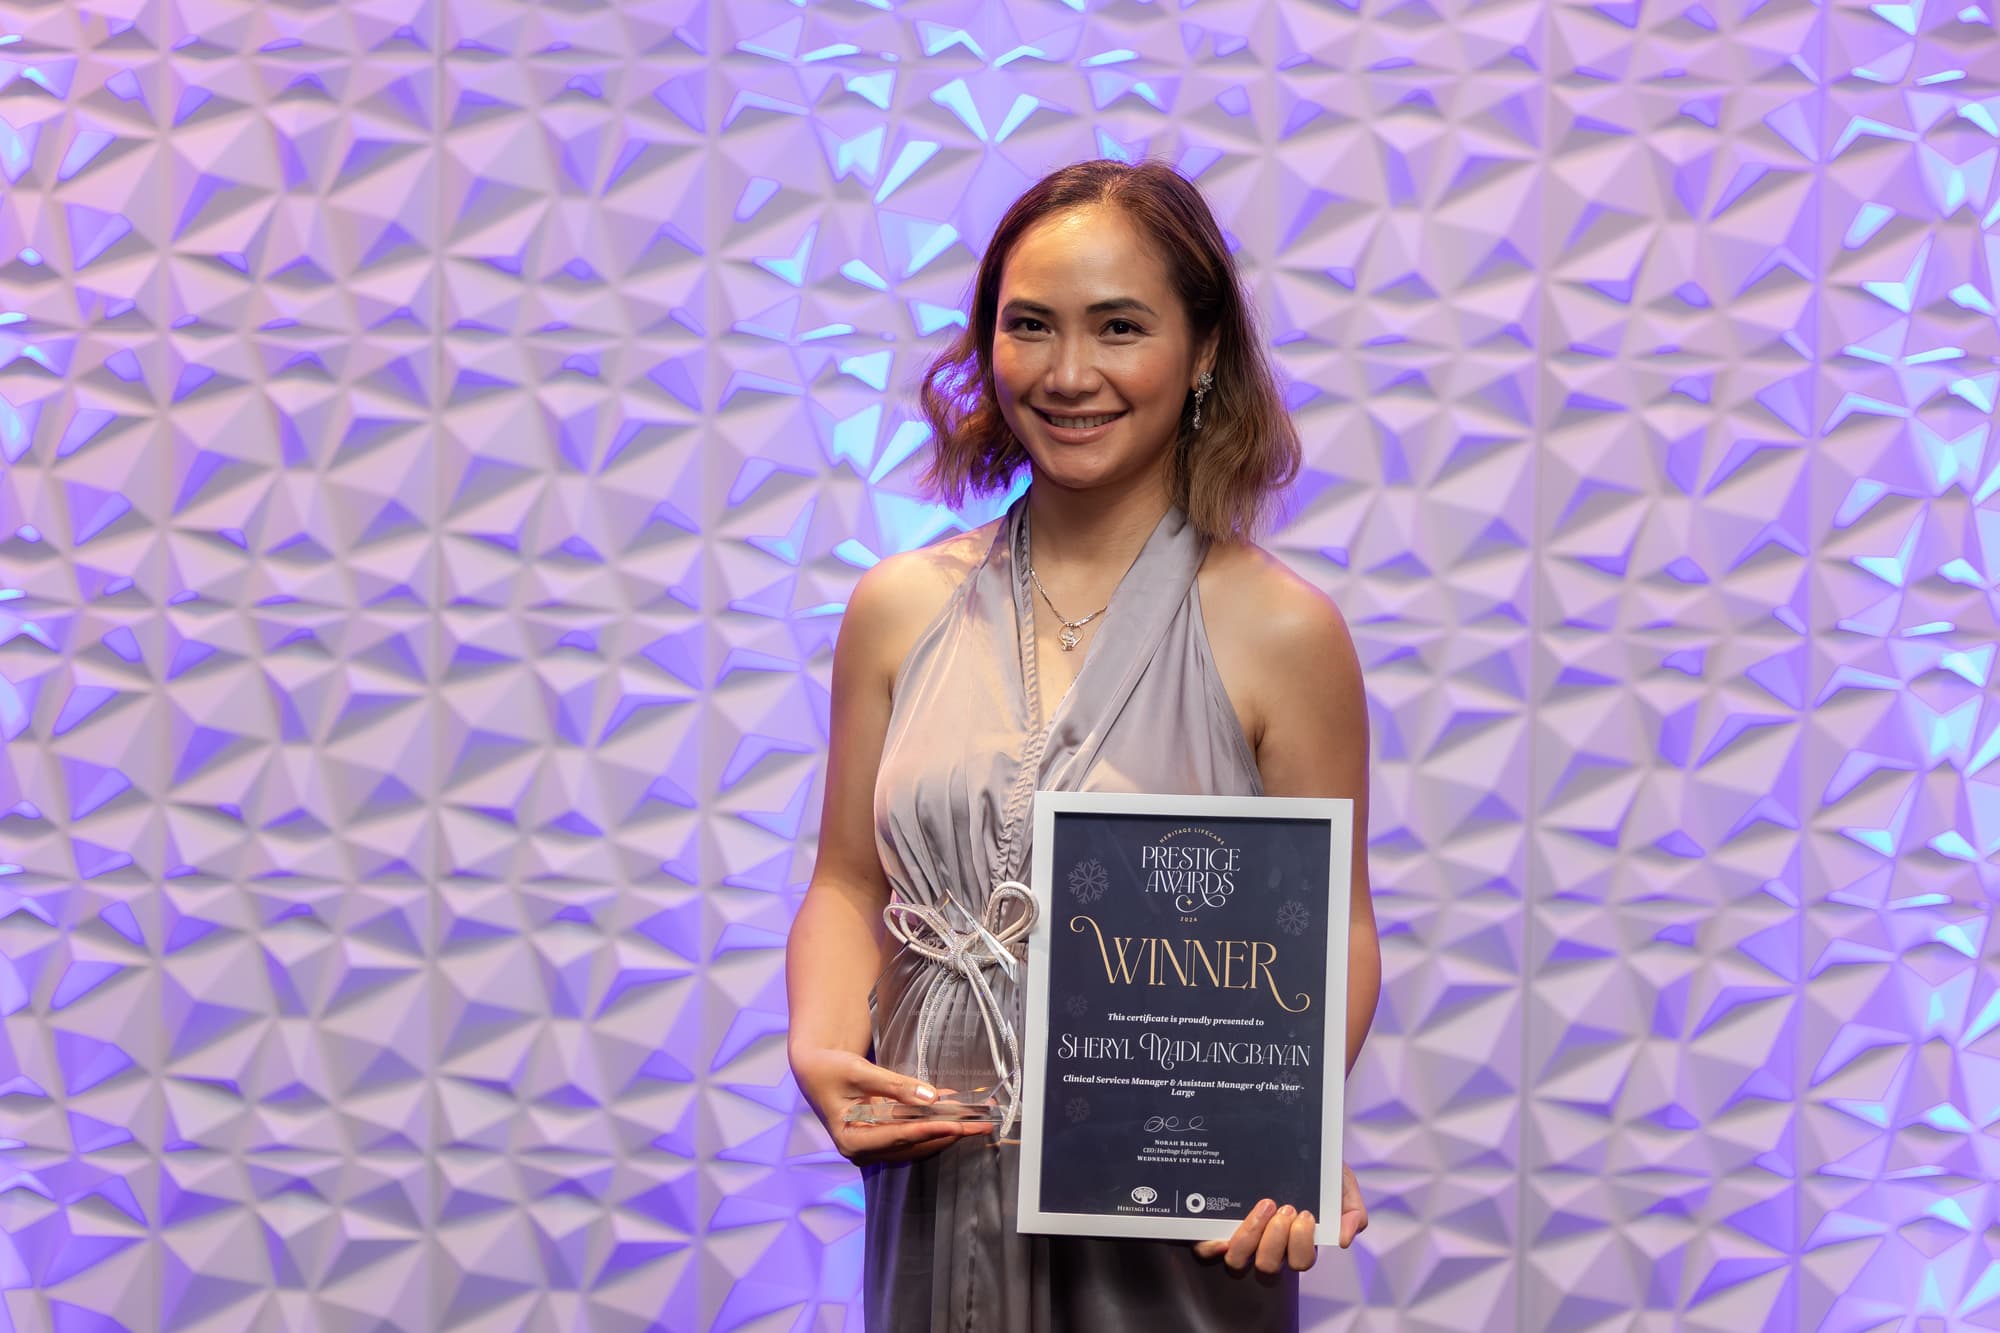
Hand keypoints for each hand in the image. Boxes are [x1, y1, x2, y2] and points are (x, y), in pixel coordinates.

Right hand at [790, 1046, 993, 1165]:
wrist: (815, 1068)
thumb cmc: (829, 1069)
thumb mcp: (859, 1073)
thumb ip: (894, 1085)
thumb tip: (931, 1097)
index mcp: (851, 1141)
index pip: (897, 1137)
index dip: (928, 1131)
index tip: (955, 1126)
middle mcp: (864, 1150)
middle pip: (913, 1144)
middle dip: (948, 1134)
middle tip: (979, 1126)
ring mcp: (875, 1144)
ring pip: (918, 1140)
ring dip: (947, 1129)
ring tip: (976, 1121)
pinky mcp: (883, 1134)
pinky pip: (914, 1129)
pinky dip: (935, 1120)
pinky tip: (955, 1108)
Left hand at [1193, 1163, 1367, 1273]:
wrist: (1285, 1141)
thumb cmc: (1314, 1169)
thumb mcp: (1341, 1184)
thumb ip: (1352, 1210)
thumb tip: (1343, 1239)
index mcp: (1298, 1241)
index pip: (1301, 1261)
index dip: (1301, 1245)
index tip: (1306, 1214)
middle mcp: (1269, 1245)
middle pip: (1270, 1265)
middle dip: (1278, 1239)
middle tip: (1286, 1207)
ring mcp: (1242, 1237)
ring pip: (1239, 1261)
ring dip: (1251, 1236)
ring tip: (1263, 1205)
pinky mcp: (1216, 1228)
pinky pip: (1207, 1251)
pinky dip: (1211, 1247)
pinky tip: (1221, 1234)